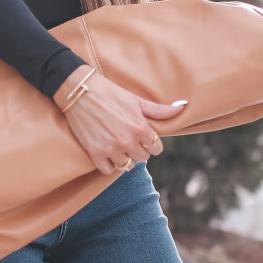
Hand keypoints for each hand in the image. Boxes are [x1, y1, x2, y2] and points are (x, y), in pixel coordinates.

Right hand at [54, 65, 186, 175]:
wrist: (79, 92)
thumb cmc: (110, 93)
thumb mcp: (136, 100)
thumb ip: (159, 110)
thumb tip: (182, 107)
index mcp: (140, 128)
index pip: (156, 148)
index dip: (151, 143)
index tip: (144, 137)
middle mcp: (127, 141)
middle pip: (142, 158)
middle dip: (139, 149)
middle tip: (130, 139)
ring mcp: (110, 149)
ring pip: (127, 166)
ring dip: (125, 157)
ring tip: (119, 145)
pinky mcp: (95, 153)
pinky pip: (108, 170)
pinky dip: (109, 164)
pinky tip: (108, 152)